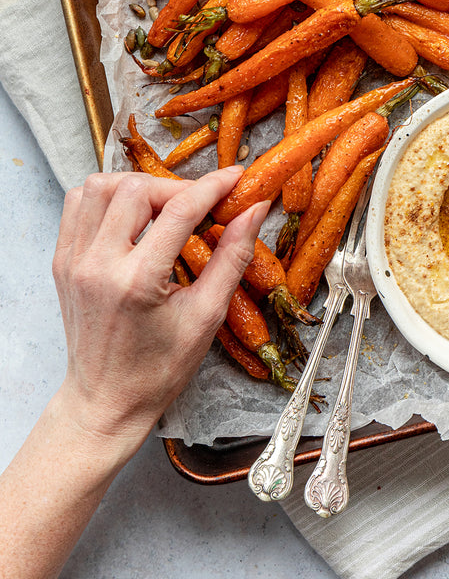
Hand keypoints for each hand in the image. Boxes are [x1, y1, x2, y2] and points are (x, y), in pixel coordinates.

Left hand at [52, 167, 269, 454]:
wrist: (107, 401)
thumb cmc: (158, 369)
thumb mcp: (207, 315)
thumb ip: (233, 256)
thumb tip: (256, 210)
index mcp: (137, 282)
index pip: (179, 211)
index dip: (213, 186)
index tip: (236, 177)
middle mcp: (97, 265)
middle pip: (136, 189)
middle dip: (176, 187)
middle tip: (200, 204)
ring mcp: (73, 261)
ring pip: (99, 186)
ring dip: (137, 186)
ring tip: (164, 207)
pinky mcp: (62, 261)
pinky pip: (78, 204)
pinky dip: (107, 198)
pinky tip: (132, 216)